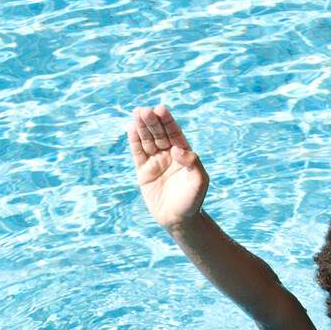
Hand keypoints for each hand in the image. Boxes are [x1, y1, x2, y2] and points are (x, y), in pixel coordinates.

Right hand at [127, 104, 208, 230]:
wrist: (179, 220)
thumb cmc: (193, 200)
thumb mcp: (200, 181)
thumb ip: (193, 163)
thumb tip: (177, 149)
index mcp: (183, 153)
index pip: (174, 132)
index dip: (167, 121)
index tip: (161, 109)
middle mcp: (169, 154)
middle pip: (159, 133)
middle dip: (152, 121)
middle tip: (144, 110)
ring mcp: (155, 162)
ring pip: (147, 141)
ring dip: (142, 127)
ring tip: (137, 114)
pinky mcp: (144, 172)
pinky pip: (138, 154)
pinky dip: (134, 142)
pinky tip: (131, 129)